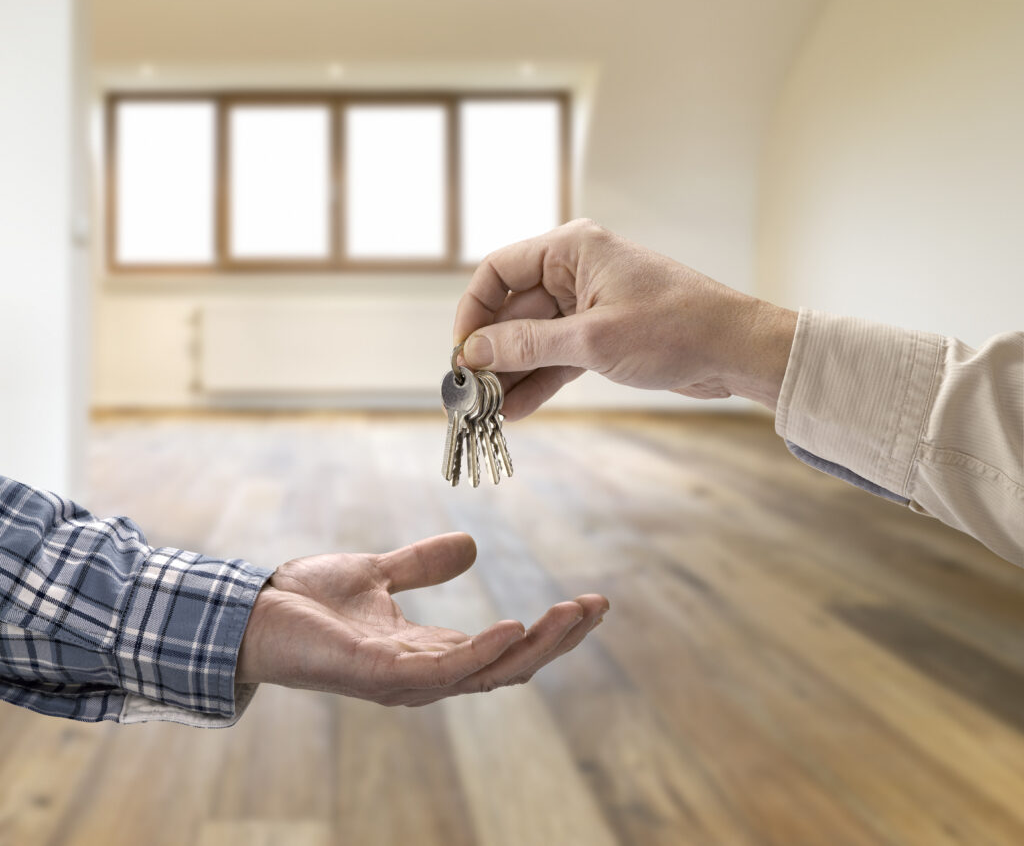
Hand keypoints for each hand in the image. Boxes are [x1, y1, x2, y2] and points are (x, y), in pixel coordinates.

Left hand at [236, 532, 607, 705]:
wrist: (252, 611)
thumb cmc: (307, 602)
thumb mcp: (379, 573)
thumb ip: (423, 565)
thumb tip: (472, 545)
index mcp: (429, 653)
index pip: (504, 648)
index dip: (548, 630)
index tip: (589, 602)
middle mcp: (426, 674)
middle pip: (510, 666)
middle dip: (558, 641)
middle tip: (597, 607)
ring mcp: (406, 680)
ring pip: (490, 671)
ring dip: (538, 645)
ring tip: (575, 613)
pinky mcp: (382, 675)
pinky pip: (447, 670)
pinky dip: (486, 652)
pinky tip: (517, 625)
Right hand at [453, 219, 797, 418]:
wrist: (735, 350)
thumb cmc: (675, 329)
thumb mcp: (592, 339)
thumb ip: (528, 345)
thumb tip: (474, 352)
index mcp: (571, 249)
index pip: (499, 271)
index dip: (473, 311)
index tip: (462, 352)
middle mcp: (574, 271)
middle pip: (513, 311)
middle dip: (491, 353)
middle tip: (469, 394)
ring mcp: (587, 305)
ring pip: (533, 339)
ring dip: (512, 374)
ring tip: (488, 412)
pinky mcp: (601, 336)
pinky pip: (557, 357)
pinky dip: (539, 382)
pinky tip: (516, 411)